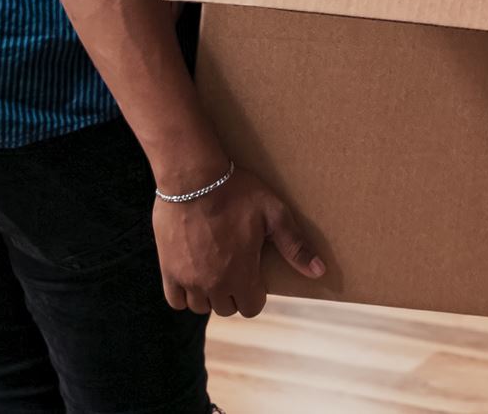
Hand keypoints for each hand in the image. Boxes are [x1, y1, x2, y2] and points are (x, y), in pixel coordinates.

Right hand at [153, 167, 325, 317]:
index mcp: (241, 274)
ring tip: (214, 273)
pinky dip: (184, 295)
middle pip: (226, 308)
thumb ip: (295, 246)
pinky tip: (192, 278)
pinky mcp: (168, 269)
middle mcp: (214, 284)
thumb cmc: (237, 193)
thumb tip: (319, 271)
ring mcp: (188, 279)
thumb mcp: (274, 215)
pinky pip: (175, 300)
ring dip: (209, 296)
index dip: (256, 295)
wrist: (193, 178)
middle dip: (234, 294)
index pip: (251, 308)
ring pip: (201, 307)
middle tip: (235, 269)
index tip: (254, 276)